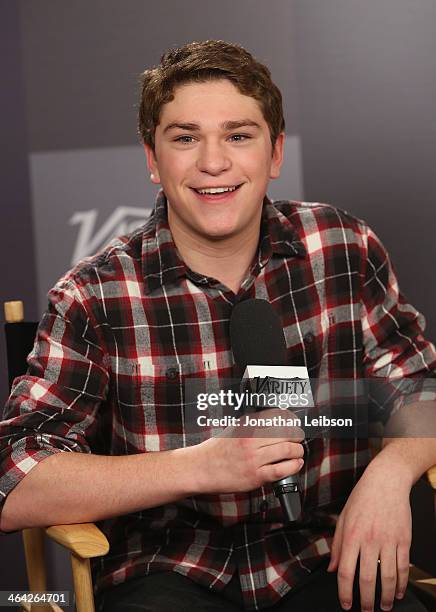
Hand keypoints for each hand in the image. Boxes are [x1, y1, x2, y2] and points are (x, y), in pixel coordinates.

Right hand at [195, 408, 304, 493]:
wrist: (201, 468)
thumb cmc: (217, 449)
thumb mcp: (235, 428)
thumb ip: (254, 425)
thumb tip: (277, 421)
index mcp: (247, 425)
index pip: (278, 417)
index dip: (291, 420)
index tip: (295, 423)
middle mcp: (251, 440)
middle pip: (286, 433)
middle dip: (297, 436)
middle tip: (298, 439)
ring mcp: (253, 458)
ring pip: (287, 451)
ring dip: (298, 451)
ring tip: (298, 453)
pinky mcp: (255, 476)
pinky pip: (281, 470)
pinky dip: (293, 466)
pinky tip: (295, 464)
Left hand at [327, 458, 411, 611]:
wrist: (386, 481)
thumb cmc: (363, 497)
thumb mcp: (343, 518)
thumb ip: (337, 545)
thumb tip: (333, 569)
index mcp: (352, 535)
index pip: (346, 572)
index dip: (345, 592)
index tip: (346, 604)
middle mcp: (370, 540)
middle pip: (367, 579)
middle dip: (366, 601)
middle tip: (365, 610)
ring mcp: (388, 541)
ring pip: (388, 577)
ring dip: (385, 597)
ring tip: (383, 606)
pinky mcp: (404, 540)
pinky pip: (403, 567)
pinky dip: (401, 583)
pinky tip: (398, 591)